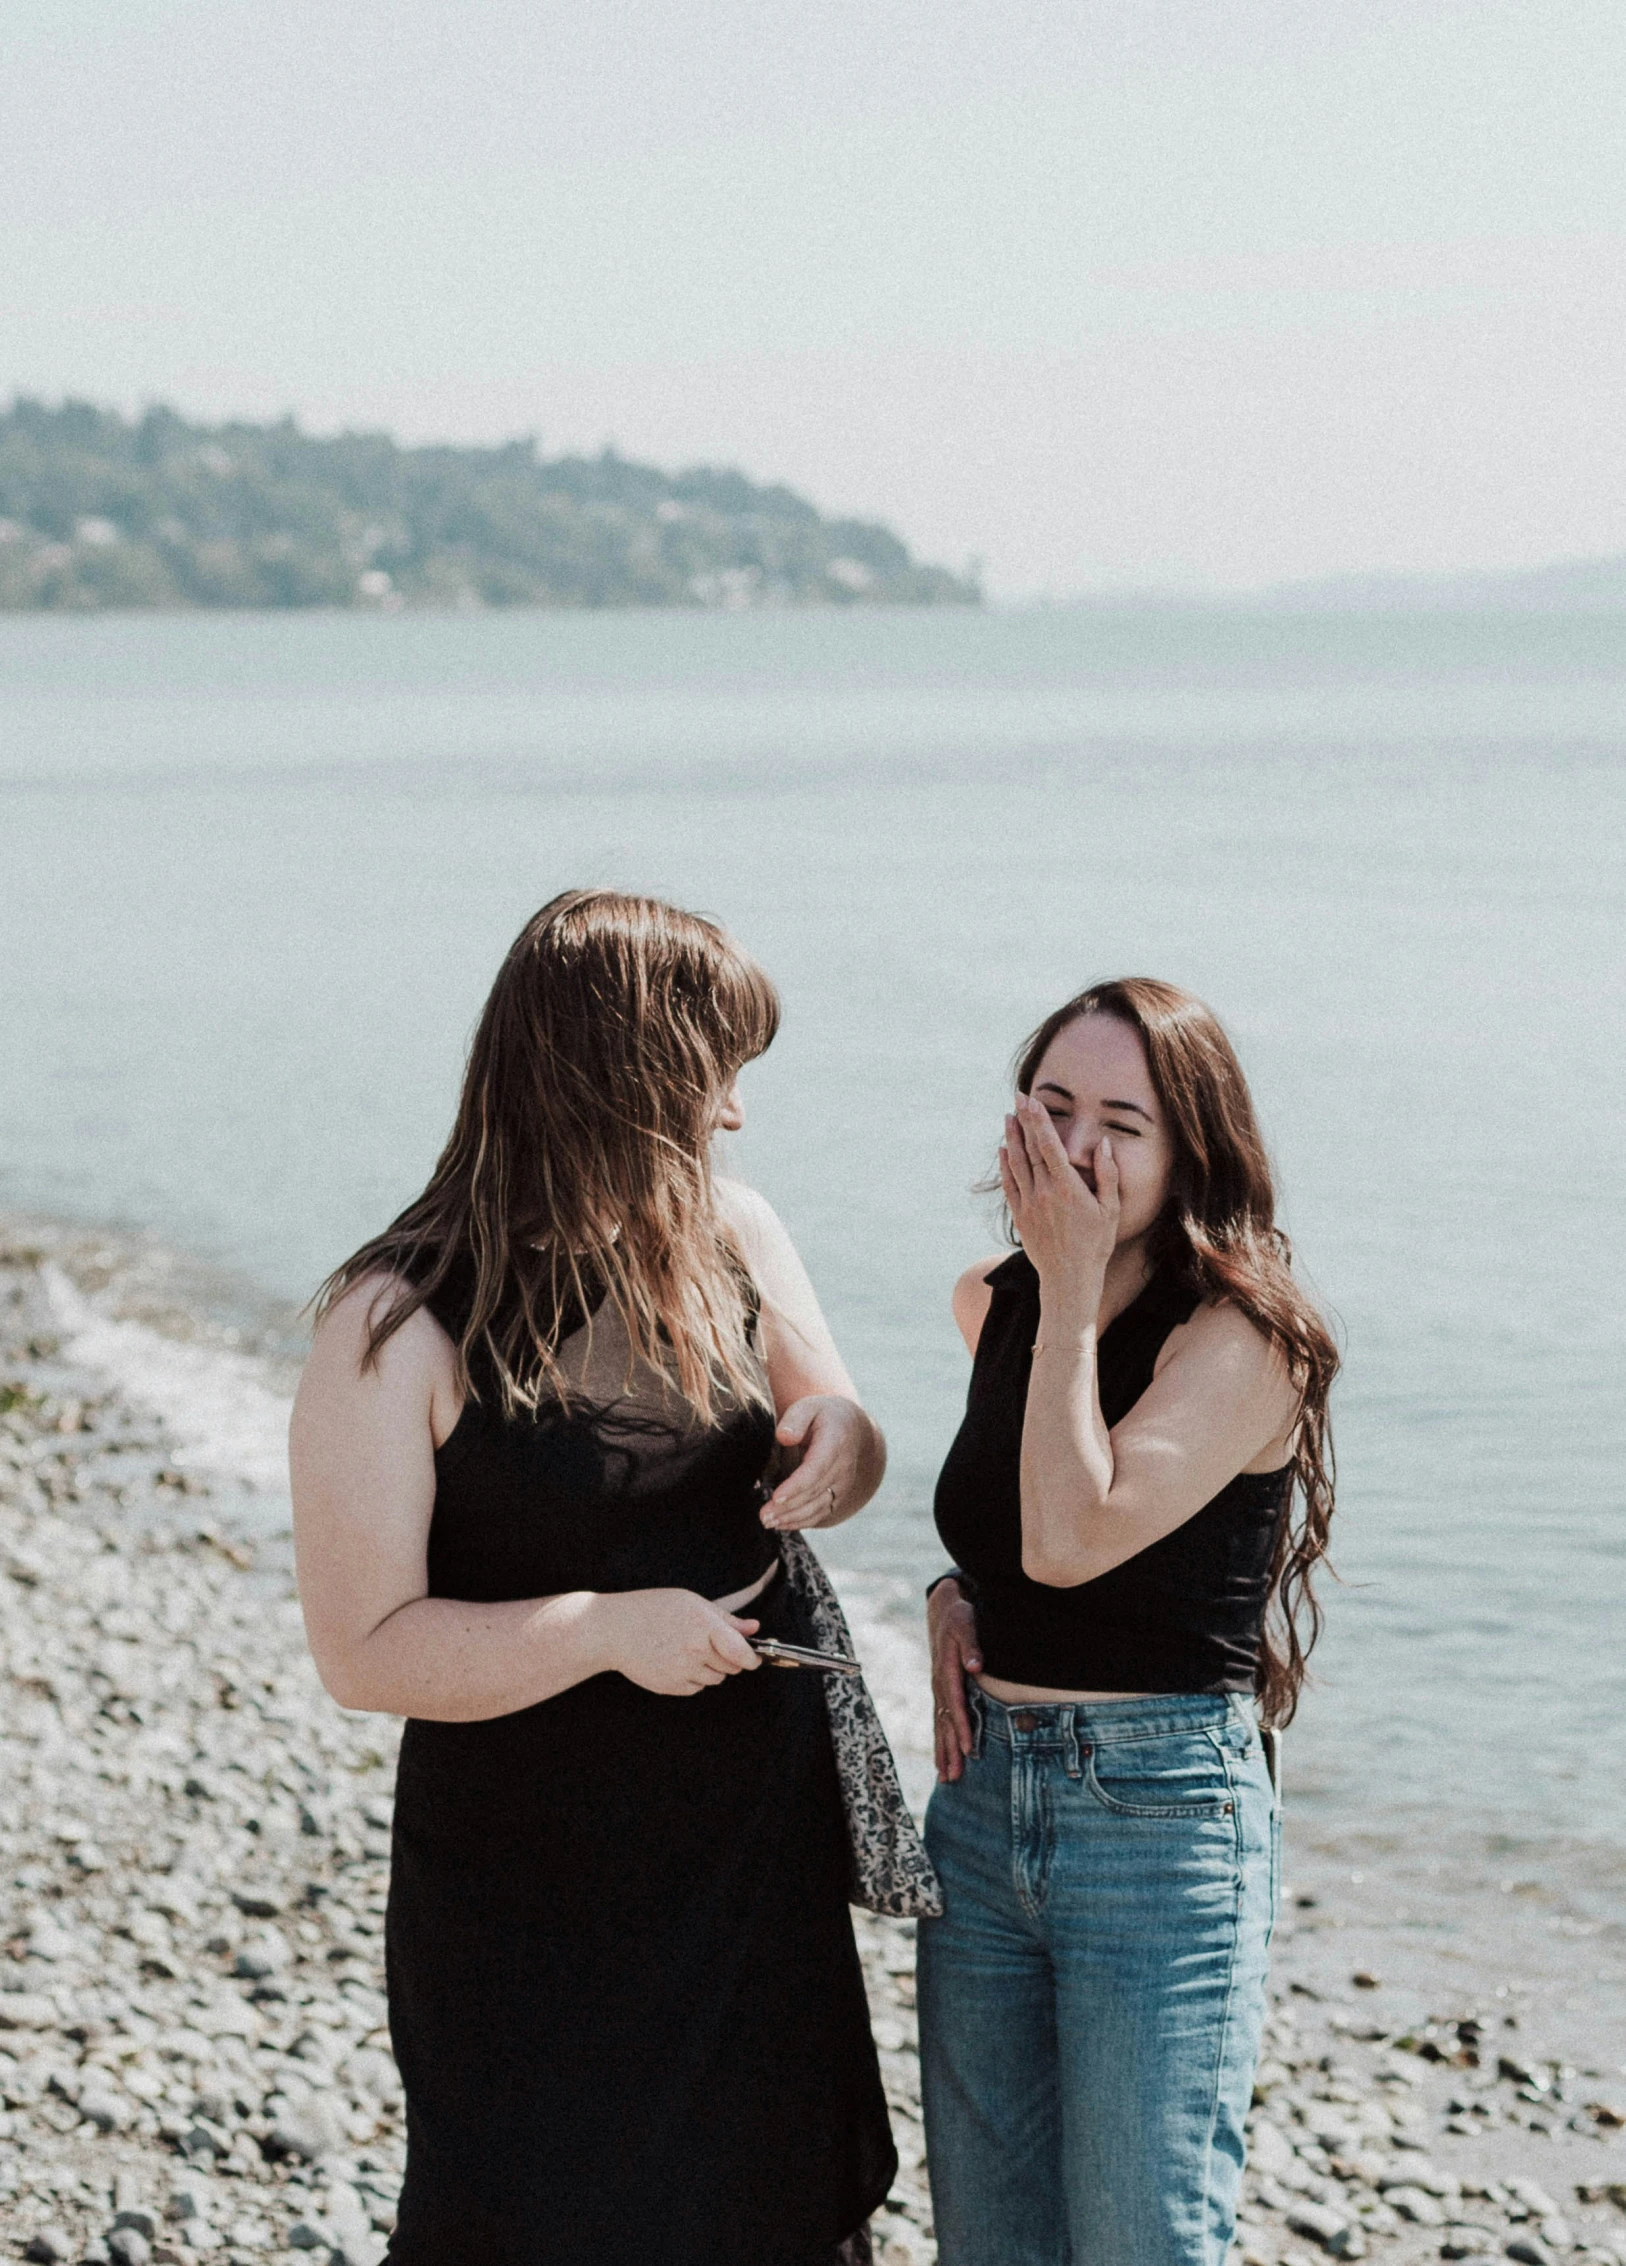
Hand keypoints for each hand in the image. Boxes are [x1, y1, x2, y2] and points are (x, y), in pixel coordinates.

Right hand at [596, 1589, 762, 1695]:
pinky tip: (676, 1661)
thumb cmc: (652, 1609)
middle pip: (731, 1667)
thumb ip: (726, 1618)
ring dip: (710, 1669)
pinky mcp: (671, 1687)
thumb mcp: (691, 1603)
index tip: (754, 1658)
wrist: (614, 1630)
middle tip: (709, 1644)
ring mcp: (682, 1671)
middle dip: (728, 1658)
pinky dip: (693, 1678)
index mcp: (704, 1625)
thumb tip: (754, 1628)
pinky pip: (696, 1688)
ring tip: (688, 1650)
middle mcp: (695, 1651)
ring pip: (715, 1679)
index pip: (741, 1652)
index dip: (752, 1658)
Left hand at [761, 1395, 866, 1529]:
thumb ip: (796, 1419)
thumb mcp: (809, 1406)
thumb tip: (784, 1437)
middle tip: (763, 1516)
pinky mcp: (839, 1495)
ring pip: (818, 1507)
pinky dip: (802, 1521)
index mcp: (835, 1443)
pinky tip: (782, 1524)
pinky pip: (822, 1513)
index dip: (796, 1486)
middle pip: (814, 1493)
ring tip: (768, 1522)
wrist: (852, 1428)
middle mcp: (843, 1467)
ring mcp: (843, 1484)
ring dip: (793, 1518)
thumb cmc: (823, 1416)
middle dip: (788, 1507)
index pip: (816, 1470)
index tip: (776, 1497)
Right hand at [929, 1579, 982, 1782]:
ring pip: (940, 1726)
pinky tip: (942, 1759)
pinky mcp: (941, 1691)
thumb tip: (975, 1666)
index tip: (969, 1749)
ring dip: (943, 1751)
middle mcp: (940, 1684)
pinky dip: (941, 1741)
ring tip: (946, 1777)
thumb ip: (971, 1645)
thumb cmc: (959, 1618)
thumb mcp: (966, 1624)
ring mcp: (939, 1689)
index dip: (963, 1728)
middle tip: (953, 1777)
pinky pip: (940, 1721)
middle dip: (950, 1750)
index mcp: (947, 1671)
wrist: (944, 1611)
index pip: (956, 1705)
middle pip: (945, 1723)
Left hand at [1000, 1093, 1118, 1297]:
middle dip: (1023, 1120)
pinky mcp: (1020, 1216)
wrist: (1069, 1280)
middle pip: (1029, 1149)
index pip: (1049, 1145)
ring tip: (1008, 1117)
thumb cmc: (1095, 1245)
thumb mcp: (1110, 1210)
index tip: (1032, 1101)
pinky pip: (1009, 1184)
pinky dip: (1005, 1165)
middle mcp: (1043, 1192)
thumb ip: (1107, 1175)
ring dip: (1011, 1138)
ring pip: (1016, 1163)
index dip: (1039, 1120)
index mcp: (1067, 1187)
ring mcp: (1028, 1204)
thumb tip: (1104, 1144)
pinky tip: (1003, 1150)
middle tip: (1018, 1097)